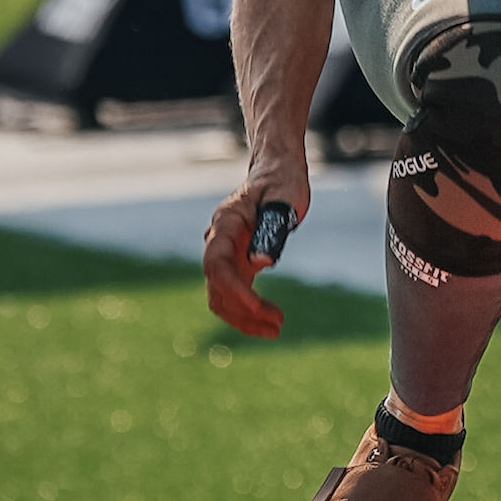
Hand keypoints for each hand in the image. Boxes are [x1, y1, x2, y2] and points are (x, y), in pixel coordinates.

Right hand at [202, 175, 311, 338]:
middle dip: (242, 312)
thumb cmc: (282, 182)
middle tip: (277, 325)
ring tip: (276, 328)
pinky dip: (248, 310)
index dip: (234, 290)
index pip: (217, 265)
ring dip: (244, 317)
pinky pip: (234, 294)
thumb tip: (260, 264)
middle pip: (216, 287)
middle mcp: (218, 242)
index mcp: (224, 224)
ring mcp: (226, 254)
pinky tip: (270, 319)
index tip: (258, 307)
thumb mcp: (284, 201)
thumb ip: (270, 230)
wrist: (277, 172)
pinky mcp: (237, 263)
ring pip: (221, 297)